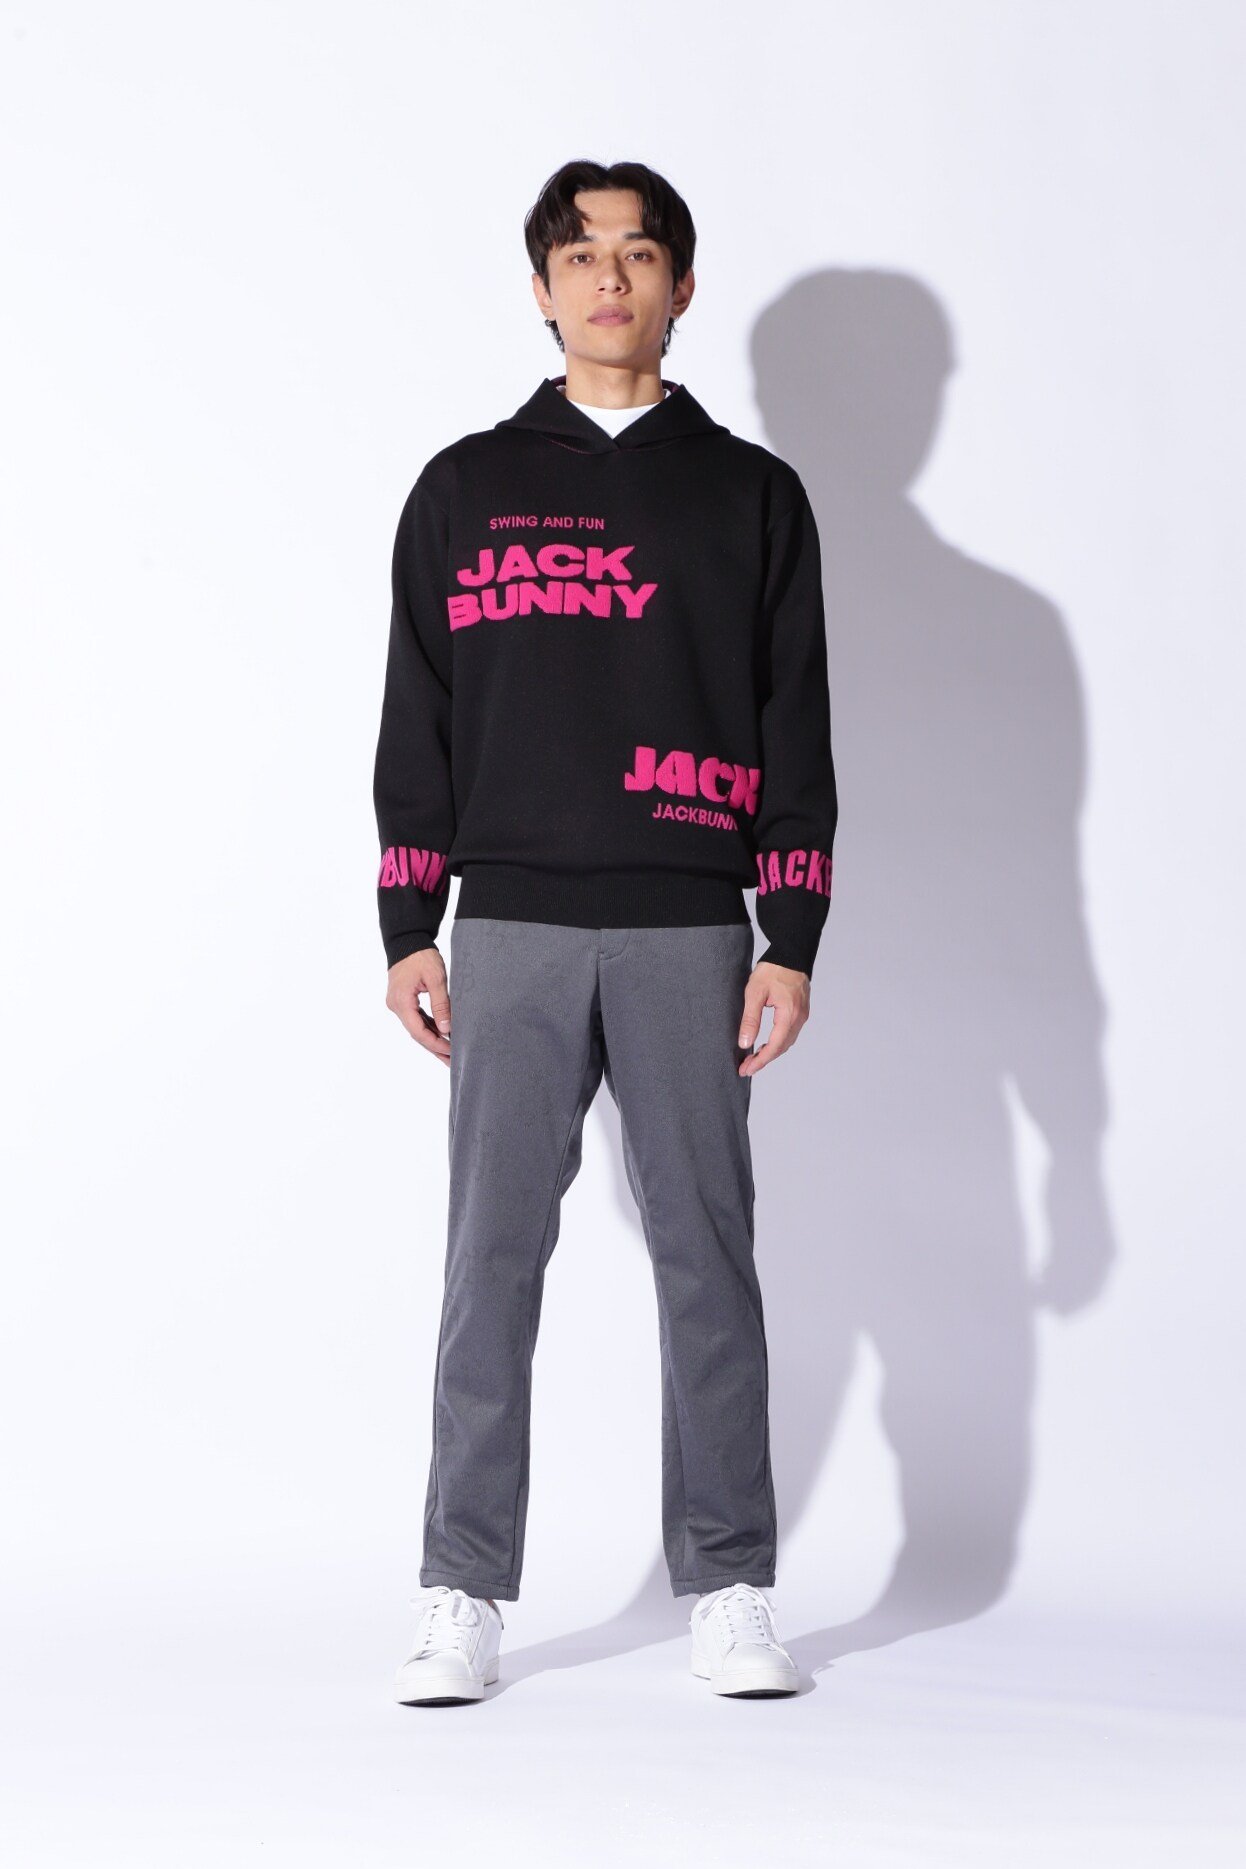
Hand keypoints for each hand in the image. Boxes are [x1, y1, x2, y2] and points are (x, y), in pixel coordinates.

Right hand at [385, 947, 451, 1065]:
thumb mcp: (436, 978)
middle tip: (453, 1062)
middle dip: (435, 1048)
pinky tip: (441, 1036)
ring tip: (450, 1054)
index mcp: (401, 1002)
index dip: (436, 1044)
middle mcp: (396, 1006)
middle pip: (417, 1033)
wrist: (407, 939)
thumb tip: (446, 1029)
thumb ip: (441, 1004)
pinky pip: (416, 1019)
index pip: (418, 1031)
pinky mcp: (403, 1001)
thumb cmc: (421, 956)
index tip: (452, 1051)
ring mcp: (398, 1004)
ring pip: (416, 1028)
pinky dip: (429, 1028)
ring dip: (433, 1040)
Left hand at [737, 962, 809, 1075]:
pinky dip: (777, 1042)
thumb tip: (744, 1043)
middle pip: (782, 1048)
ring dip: (771, 1052)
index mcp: (789, 1015)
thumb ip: (750, 1019)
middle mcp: (799, 1018)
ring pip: (786, 1042)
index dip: (760, 1061)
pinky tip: (766, 1044)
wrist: (791, 953)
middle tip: (746, 1067)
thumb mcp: (755, 993)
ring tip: (753, 1058)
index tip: (746, 1070)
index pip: (774, 1047)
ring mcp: (802, 1015)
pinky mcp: (801, 1011)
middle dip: (764, 1060)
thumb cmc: (773, 969)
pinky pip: (789, 1033)